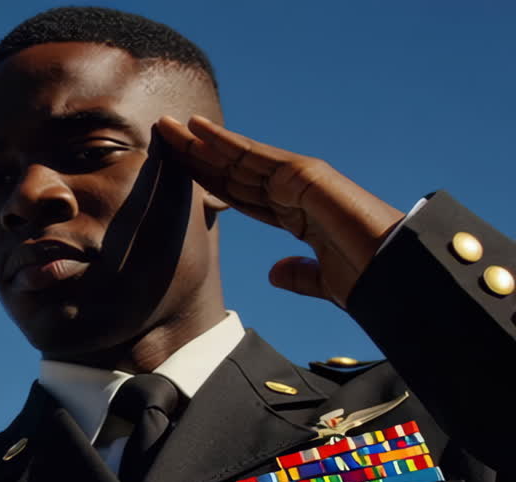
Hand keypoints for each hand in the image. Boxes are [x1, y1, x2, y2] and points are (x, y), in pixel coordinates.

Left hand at [156, 115, 405, 307]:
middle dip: (195, 155)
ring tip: (167, 125)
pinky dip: (224, 140)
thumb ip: (298, 275)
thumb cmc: (371, 280)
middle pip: (232, 171)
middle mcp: (295, 192)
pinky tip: (198, 128)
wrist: (396, 277)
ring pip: (237, 158)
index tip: (177, 173)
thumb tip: (275, 273)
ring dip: (200, 141)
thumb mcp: (322, 281)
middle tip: (161, 138)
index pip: (240, 194)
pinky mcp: (305, 174)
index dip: (207, 181)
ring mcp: (300, 180)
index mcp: (296, 215)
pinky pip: (255, 156)